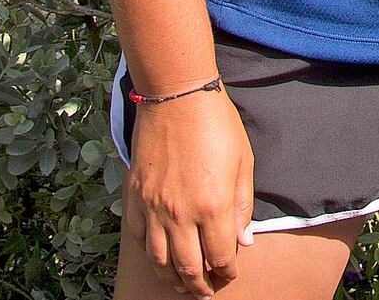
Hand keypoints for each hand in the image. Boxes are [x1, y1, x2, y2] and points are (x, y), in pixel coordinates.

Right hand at [121, 88, 253, 295]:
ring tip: (181, 284)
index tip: (230, 273)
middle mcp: (181, 213)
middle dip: (199, 285)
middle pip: (188, 267)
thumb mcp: (243, 164)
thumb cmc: (216, 126)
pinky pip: (139, 238)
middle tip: (205, 291)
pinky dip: (149, 254)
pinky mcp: (135, 198)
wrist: (176, 97)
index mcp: (213, 206)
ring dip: (172, 278)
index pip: (220, 257)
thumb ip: (242, 207)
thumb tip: (243, 242)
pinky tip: (159, 257)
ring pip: (159, 260)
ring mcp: (154, 207)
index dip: (227, 272)